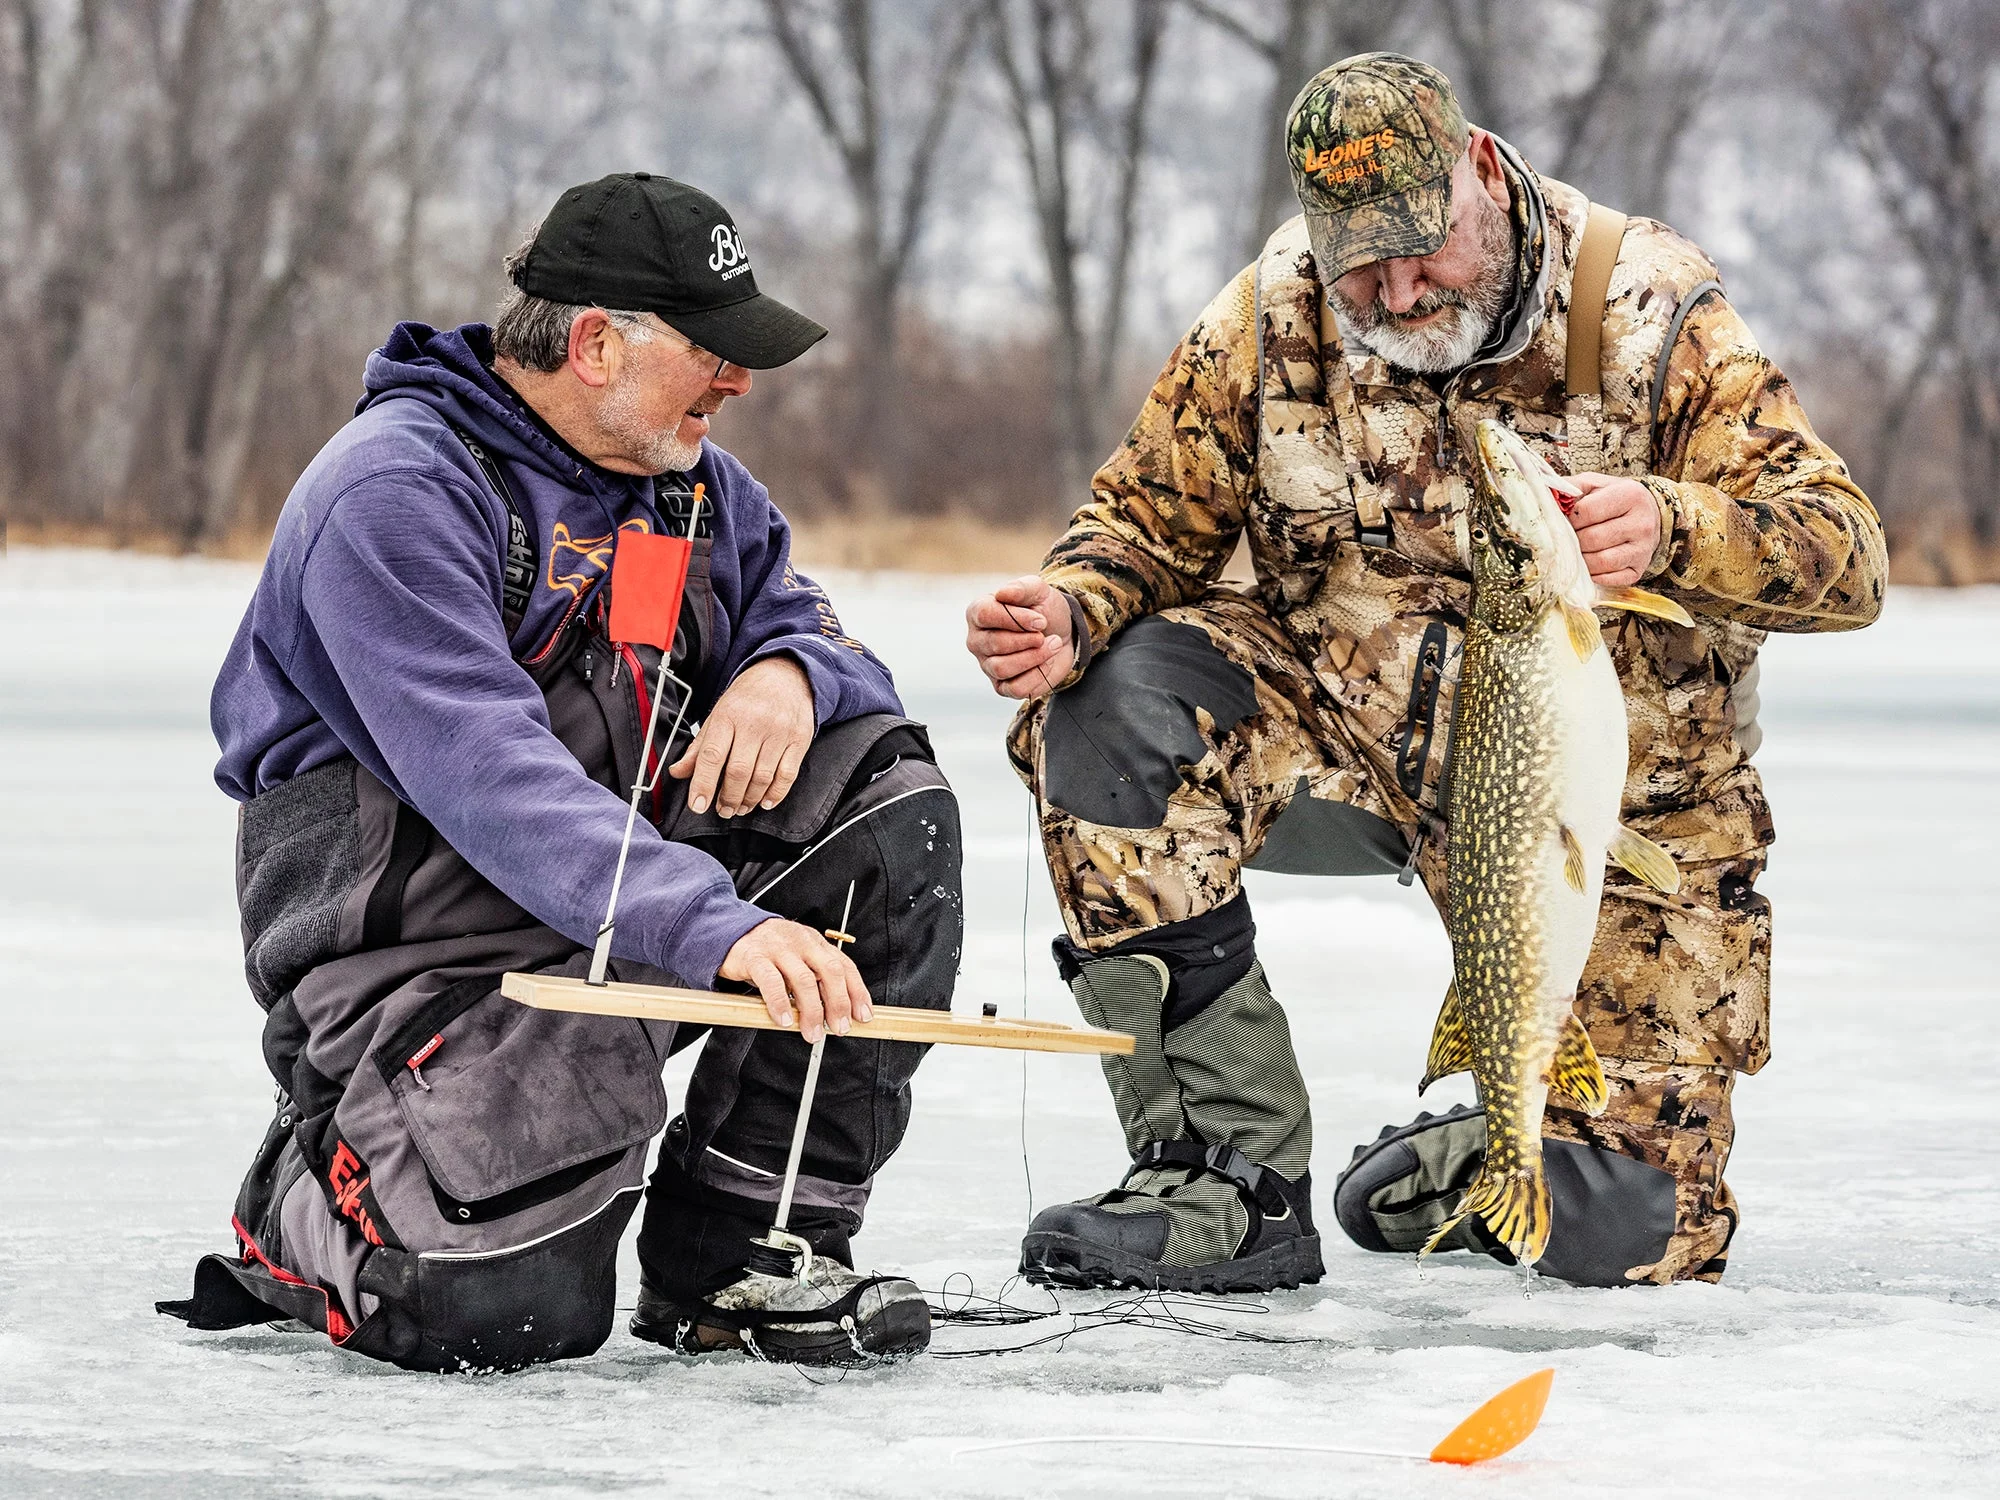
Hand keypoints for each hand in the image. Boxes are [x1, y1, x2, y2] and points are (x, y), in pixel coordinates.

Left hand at [668, 656, 813, 816]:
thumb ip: (699, 746)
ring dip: (749, 800)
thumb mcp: (718, 714)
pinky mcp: (800, 739)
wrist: (787, 675)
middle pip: (738, 771)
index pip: (712, 755)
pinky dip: (775, 794)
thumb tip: (678, 772)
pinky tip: (765, 801)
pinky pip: (787, 775)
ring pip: (762, 777)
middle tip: (722, 810)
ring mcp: (779, 732)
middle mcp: (754, 723)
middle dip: (728, 798)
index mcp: (728, 716)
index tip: (698, 805)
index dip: (703, 783)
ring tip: (740, 807)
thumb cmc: (749, 697)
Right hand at [718, 918, 871, 1043]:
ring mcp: (779, 948)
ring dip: (812, 1010)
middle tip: (840, 1027)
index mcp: (816, 944)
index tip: (863, 1016)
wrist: (732, 930)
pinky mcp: (755, 957)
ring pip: (803, 979)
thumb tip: (835, 1013)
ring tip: (813, 1032)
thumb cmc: (769, 950)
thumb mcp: (798, 958)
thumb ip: (815, 980)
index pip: (845, 966)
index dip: (857, 992)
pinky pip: (771, 981)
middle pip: (830, 971)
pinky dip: (780, 1003)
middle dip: (839, 1003)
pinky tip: (784, 1020)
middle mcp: (802, 943)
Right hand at [965, 575, 1075, 698]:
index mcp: (978, 612)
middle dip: (1028, 640)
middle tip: (1045, 634)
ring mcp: (987, 665)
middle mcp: (977, 640)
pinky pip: (1015, 688)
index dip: (1016, 619)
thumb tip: (1003, 594)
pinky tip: (1046, 663)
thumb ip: (1021, 588)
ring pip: (1002, 668)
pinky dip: (1037, 676)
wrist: (1063, 634)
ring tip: (1052, 645)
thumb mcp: (1038, 591)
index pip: (985, 614)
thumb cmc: (1044, 610)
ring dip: (1034, 657)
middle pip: (995, 643)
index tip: (1041, 621)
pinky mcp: (1002, 687)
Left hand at [1566, 474, 1661, 588]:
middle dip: (1573, 540)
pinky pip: (1610, 579)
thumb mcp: (1595, 484)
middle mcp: (1641, 523)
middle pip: (1592, 539)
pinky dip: (1594, 575)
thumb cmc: (1613, 498)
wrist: (1649, 514)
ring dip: (1581, 559)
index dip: (1570, 518)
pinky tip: (1589, 564)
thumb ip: (1570, 487)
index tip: (1567, 519)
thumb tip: (1545, 495)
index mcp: (1630, 495)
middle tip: (1567, 537)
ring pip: (1600, 562)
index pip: (1587, 511)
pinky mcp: (1639, 569)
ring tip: (1577, 550)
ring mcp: (1643, 549)